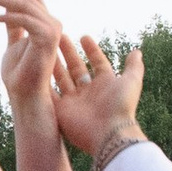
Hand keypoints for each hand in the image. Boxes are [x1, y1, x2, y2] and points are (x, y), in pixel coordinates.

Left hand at [0, 0, 64, 128]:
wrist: (24, 94)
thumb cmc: (19, 73)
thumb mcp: (13, 42)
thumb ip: (13, 25)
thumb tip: (3, 8)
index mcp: (45, 23)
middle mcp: (52, 23)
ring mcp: (52, 30)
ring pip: (25, 4)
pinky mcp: (47, 38)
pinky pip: (25, 20)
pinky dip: (8, 16)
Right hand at [52, 35, 145, 163]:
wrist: (108, 134)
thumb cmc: (121, 106)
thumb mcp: (131, 81)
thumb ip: (133, 66)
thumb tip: (137, 52)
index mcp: (105, 84)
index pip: (97, 63)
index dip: (91, 50)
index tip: (83, 36)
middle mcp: (88, 92)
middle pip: (76, 68)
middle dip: (68, 52)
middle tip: (58, 36)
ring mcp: (73, 101)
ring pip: (61, 78)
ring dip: (53, 63)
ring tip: (44, 47)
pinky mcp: (60, 111)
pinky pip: (49, 93)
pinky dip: (42, 82)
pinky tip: (35, 67)